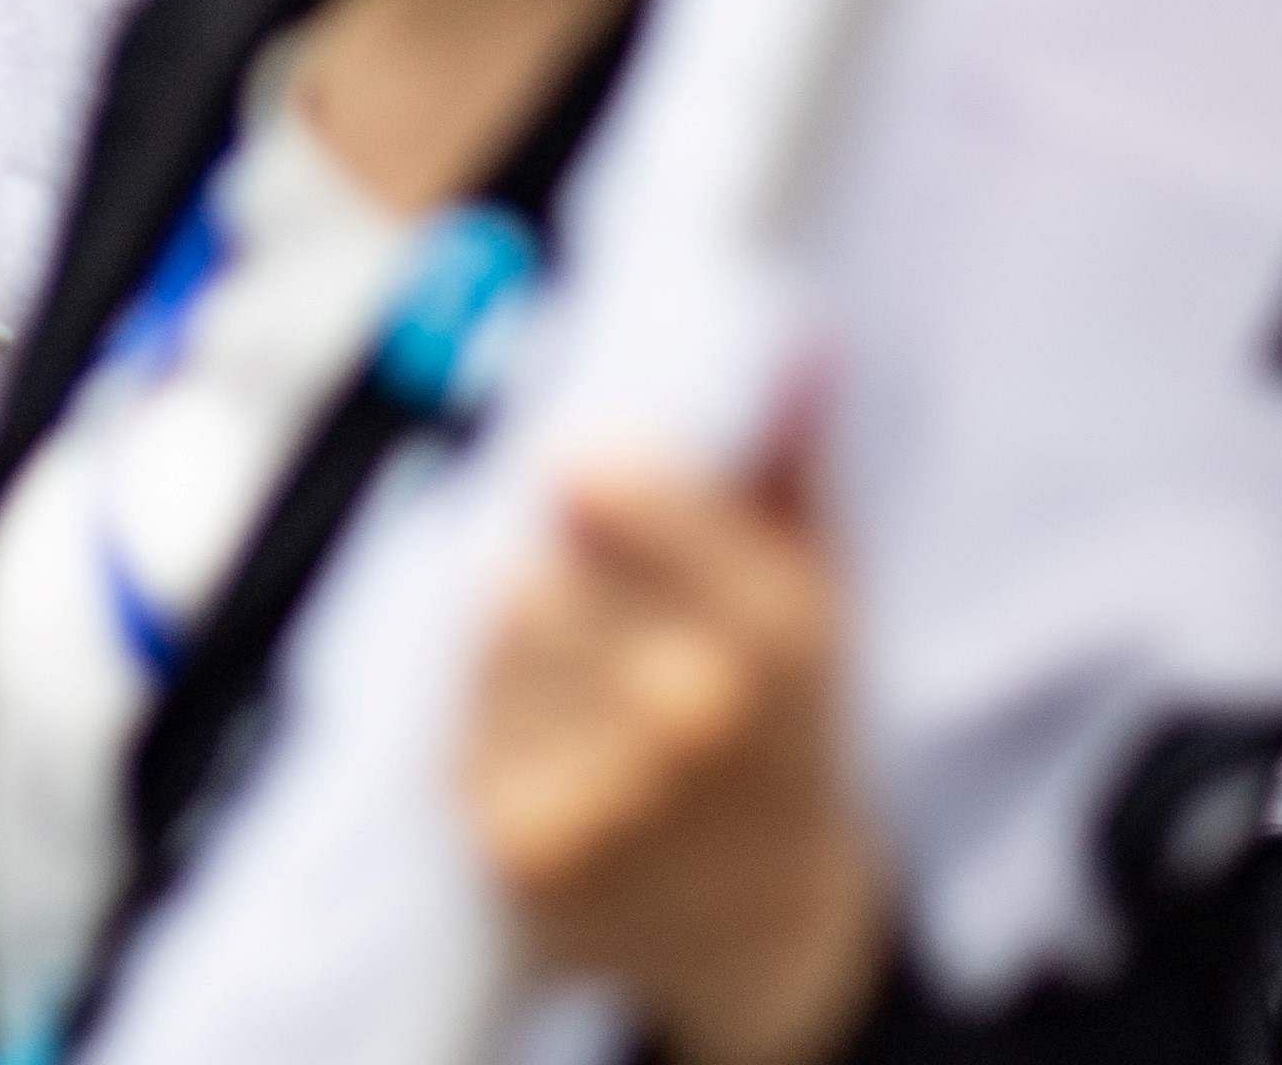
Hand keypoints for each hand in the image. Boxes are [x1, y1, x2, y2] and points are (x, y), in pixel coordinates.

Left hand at [462, 444, 885, 1064]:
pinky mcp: (524, 848)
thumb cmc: (786, 732)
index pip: (614, 497)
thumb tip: (795, 350)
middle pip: (530, 568)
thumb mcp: (822, 590)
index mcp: (776, 628)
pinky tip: (539, 729)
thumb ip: (793, 465)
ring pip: (486, 638)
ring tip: (564, 663)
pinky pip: (458, 723)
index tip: (579, 472)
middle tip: (569, 580)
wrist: (771, 930)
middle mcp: (688, 711)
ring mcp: (601, 787)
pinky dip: (484, 712)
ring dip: (506, 634)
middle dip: (543, 565)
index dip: (588, 481)